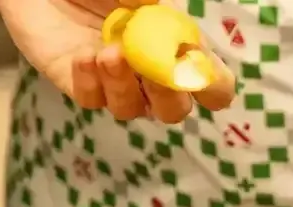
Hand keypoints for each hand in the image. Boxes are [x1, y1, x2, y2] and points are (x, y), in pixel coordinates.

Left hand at [0, 0, 234, 123]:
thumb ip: (162, 9)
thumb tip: (187, 39)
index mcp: (176, 50)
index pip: (212, 87)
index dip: (214, 88)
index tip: (199, 68)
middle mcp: (150, 75)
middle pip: (174, 110)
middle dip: (168, 95)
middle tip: (157, 71)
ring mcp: (114, 83)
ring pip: (131, 110)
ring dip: (124, 86)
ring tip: (108, 53)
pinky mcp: (79, 84)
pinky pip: (91, 99)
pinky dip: (90, 82)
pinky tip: (84, 57)